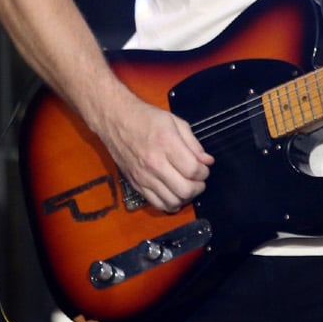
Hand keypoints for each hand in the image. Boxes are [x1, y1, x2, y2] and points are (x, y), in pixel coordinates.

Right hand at [96, 96, 212, 212]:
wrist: (115, 120)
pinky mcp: (135, 184)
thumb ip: (193, 143)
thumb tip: (207, 161)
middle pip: (184, 190)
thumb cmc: (146, 118)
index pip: (193, 170)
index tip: (204, 167)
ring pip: (171, 201)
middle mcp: (154, 164)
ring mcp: (143, 177)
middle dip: (198, 187)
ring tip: (188, 187)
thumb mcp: (175, 122)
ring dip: (185, 198)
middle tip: (199, 180)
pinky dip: (169, 204)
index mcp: (167, 144)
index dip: (204, 172)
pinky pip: (155, 203)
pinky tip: (174, 195)